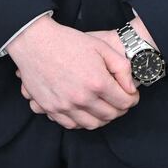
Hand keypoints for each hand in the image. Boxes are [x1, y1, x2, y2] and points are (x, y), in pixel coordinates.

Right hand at [9, 16, 138, 129]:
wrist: (35, 42)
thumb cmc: (69, 42)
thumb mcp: (101, 47)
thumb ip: (122, 68)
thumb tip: (130, 88)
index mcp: (97, 82)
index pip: (124, 102)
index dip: (132, 99)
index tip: (131, 95)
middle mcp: (82, 98)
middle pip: (110, 115)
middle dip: (120, 109)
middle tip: (120, 101)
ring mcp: (65, 105)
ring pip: (92, 124)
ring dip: (102, 118)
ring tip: (104, 107)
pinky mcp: (51, 108)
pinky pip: (71, 125)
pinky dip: (82, 121)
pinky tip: (85, 110)